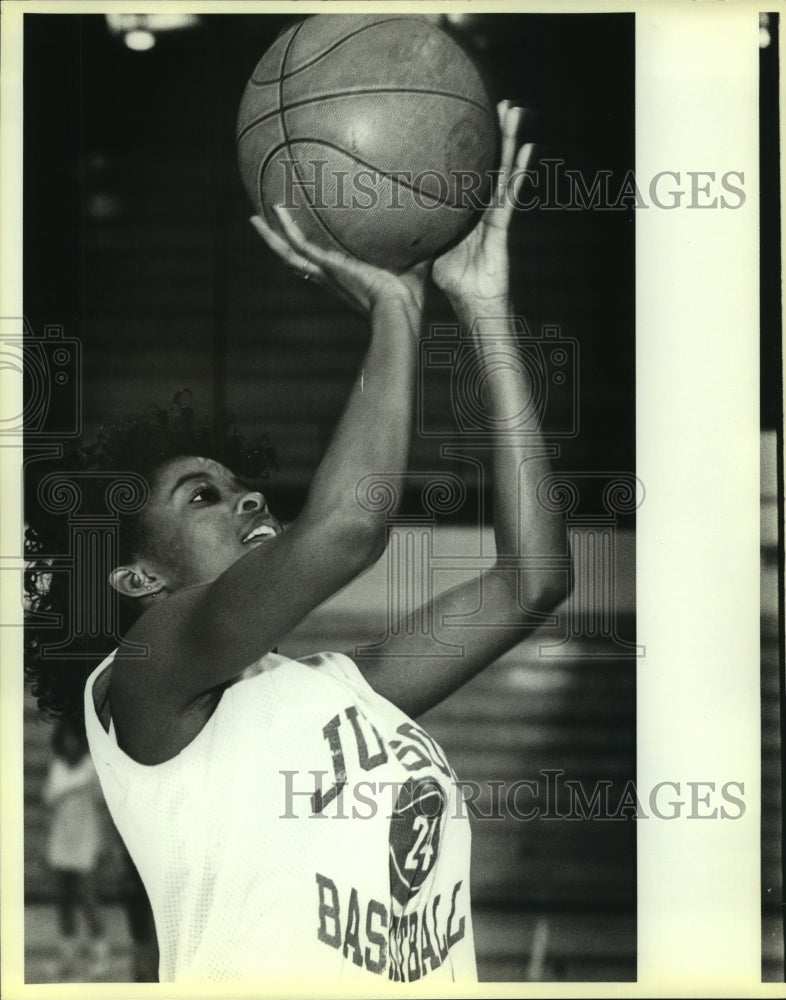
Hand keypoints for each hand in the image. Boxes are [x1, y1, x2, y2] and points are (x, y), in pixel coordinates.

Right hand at [250, 209, 428, 317]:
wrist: (399, 312)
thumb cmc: (410, 299)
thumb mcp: (415, 265)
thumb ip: (421, 247)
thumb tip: (441, 224)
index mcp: (346, 279)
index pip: (322, 266)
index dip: (310, 255)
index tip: (303, 240)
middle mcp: (330, 278)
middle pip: (297, 260)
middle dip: (281, 245)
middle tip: (266, 228)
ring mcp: (326, 274)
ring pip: (290, 254)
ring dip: (271, 237)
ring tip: (254, 219)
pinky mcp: (327, 268)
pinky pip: (300, 246)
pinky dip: (285, 229)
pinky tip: (274, 210)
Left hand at [432, 101, 532, 307]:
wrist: (475, 302)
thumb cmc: (453, 281)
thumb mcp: (425, 249)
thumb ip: (412, 231)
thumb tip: (381, 217)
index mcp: (467, 210)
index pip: (468, 172)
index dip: (470, 148)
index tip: (465, 119)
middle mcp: (483, 206)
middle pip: (489, 163)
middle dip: (493, 133)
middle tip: (494, 102)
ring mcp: (496, 214)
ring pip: (504, 170)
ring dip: (510, 141)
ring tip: (513, 112)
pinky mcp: (503, 225)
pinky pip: (511, 194)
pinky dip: (520, 171)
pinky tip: (527, 150)